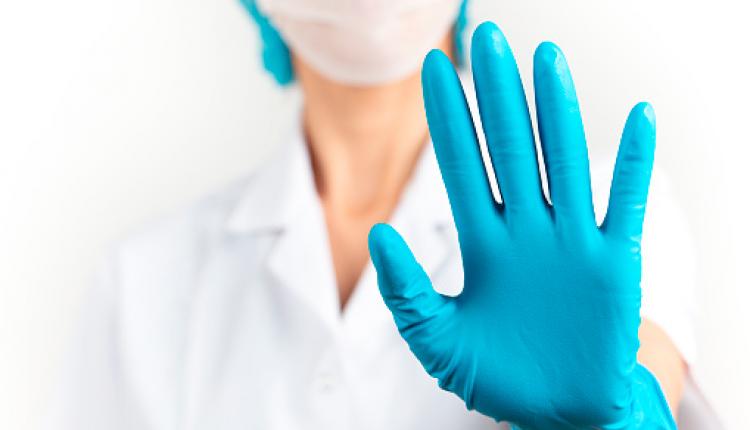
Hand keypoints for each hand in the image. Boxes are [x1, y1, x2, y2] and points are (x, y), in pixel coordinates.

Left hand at [368, 22, 674, 428]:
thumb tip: (377, 232)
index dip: (449, 119)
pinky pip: (623, 203)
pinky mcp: (613, 262)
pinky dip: (632, 164)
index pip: (462, 166)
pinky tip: (637, 118)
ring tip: (547, 59)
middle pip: (510, 148)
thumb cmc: (498, 377)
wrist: (558, 411)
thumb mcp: (436, 339)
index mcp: (482, 244)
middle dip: (499, 95)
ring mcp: (570, 241)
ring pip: (562, 162)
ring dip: (557, 111)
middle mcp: (525, 231)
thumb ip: (406, 290)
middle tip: (490, 37)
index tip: (436, 69)